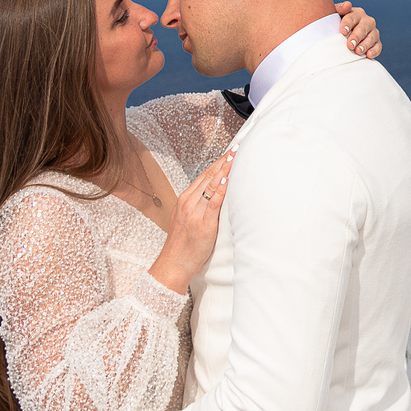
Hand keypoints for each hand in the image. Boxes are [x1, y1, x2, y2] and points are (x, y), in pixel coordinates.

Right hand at [148, 149, 232, 292]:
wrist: (173, 263)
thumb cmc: (183, 244)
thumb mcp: (187, 218)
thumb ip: (199, 205)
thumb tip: (215, 194)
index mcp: (185, 199)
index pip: (203, 175)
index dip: (217, 162)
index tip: (229, 151)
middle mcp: (188, 202)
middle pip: (208, 176)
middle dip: (223, 161)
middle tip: (237, 147)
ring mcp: (195, 212)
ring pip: (210, 185)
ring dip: (224, 170)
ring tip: (235, 157)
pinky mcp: (203, 224)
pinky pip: (213, 203)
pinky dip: (220, 190)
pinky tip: (227, 180)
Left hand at [337, 0, 381, 58]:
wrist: (343, 36)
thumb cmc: (337, 25)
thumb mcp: (336, 16)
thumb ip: (339, 9)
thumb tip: (347, 5)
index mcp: (356, 13)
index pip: (352, 17)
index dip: (347, 24)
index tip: (343, 32)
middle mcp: (366, 21)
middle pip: (363, 28)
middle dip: (356, 36)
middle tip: (350, 45)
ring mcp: (373, 32)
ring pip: (372, 37)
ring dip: (365, 44)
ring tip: (358, 51)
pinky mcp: (376, 42)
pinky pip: (378, 46)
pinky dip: (374, 50)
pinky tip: (369, 55)